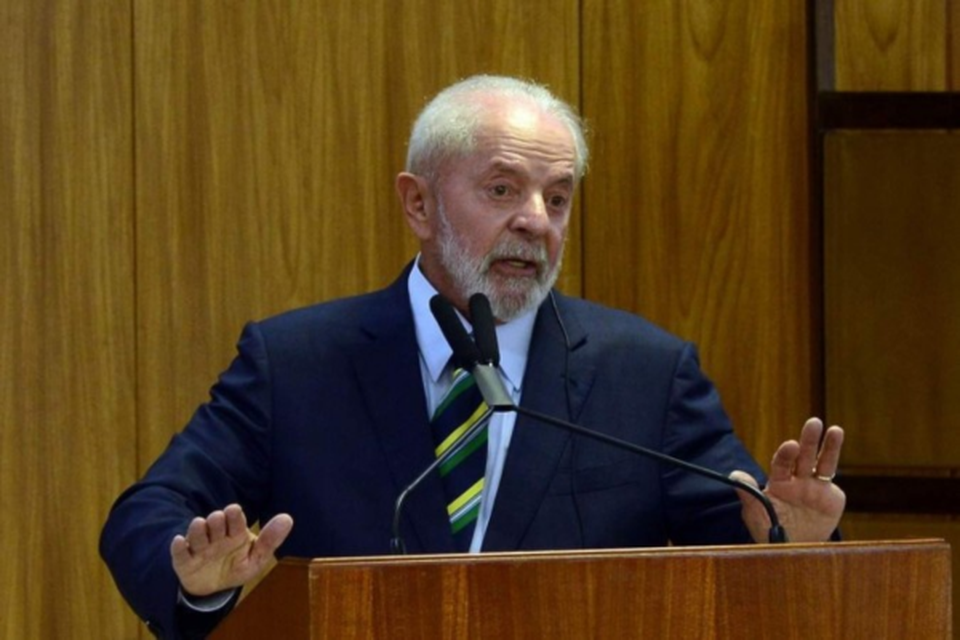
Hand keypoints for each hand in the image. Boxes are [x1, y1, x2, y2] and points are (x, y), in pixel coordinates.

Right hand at [170, 504, 293, 596]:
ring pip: (197, 535)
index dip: (233, 515)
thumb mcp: (256, 558)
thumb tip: (288, 518)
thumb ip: (270, 540)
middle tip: (217, 519)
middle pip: (214, 523)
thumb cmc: (237, 566)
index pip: (234, 519)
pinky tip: (179, 541)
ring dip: (197, 530)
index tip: (234, 510)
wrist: (215, 587)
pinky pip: (179, 553)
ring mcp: (200, 548)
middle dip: (216, 521)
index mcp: (235, 533)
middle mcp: (216, 536)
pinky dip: (178, 547)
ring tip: (199, 524)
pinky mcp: (185, 562)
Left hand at [730, 417, 845, 542]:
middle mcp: (798, 479)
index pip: (782, 464)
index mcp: (779, 482)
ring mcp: (815, 487)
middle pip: (804, 456)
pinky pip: (834, 482)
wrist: (793, 548)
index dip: (786, 454)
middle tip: (813, 422)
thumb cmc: (771, 528)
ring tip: (836, 430)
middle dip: (809, 440)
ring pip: (823, 463)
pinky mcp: (831, 497)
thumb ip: (748, 494)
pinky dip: (836, 465)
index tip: (791, 445)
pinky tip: (838, 444)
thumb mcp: (756, 513)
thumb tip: (735, 475)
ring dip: (830, 446)